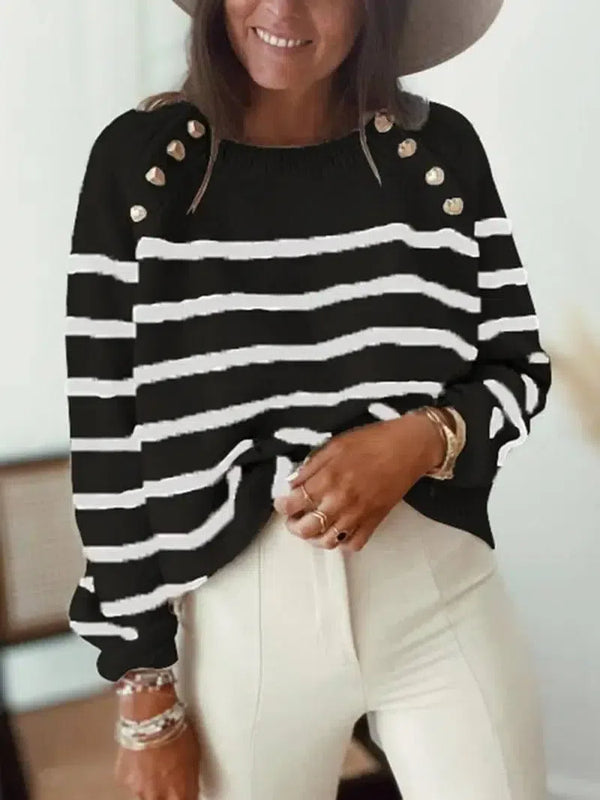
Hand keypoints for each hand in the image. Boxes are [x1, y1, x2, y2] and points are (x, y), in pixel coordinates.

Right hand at [114, 686, 200, 799]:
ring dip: (152, 784)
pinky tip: (144, 756)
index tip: (186, 792)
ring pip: (146, 794)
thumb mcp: (193, 756)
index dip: (185, 796)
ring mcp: (138, 789)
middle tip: (169, 776)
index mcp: (179, 793)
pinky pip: (132, 782)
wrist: (149, 715)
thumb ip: (189, 780)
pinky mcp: (123, 780)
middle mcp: (156, 796)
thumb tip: (190, 787)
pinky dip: (138, 773)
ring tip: (156, 761)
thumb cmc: (173, 728)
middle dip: (167, 793)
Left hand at [272, 412, 443, 551]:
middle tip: (293, 517)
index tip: (281, 502)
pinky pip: (353, 544)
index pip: (293, 503)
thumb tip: (292, 483)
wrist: (408, 447)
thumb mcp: (335, 445)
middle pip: (306, 529)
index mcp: (328, 478)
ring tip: (313, 525)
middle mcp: (341, 500)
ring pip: (327, 542)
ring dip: (314, 537)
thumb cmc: (373, 441)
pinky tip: (338, 528)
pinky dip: (342, 541)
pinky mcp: (374, 522)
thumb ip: (311, 466)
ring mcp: (358, 514)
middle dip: (293, 525)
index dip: (281, 505)